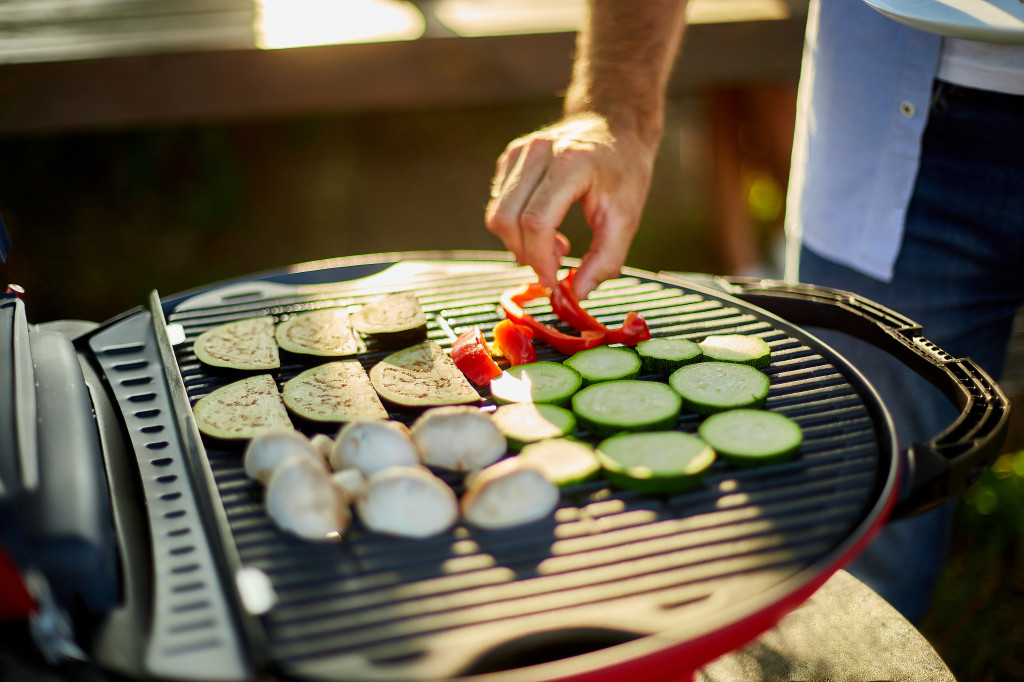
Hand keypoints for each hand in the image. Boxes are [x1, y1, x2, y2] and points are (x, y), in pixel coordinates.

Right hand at [485, 113, 657, 299]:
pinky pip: (500, 202)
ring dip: (519, 242)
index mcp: (573, 163)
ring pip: (498, 213)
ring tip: (552, 244)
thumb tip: (573, 296)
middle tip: (551, 267)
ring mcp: (522, 150)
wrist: (616, 123)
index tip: (553, 280)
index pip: (537, 221)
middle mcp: (540, 151)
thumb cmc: (624, 171)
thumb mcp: (627, 219)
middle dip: (525, 254)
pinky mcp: (511, 155)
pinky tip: (544, 225)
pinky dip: (516, 225)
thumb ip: (604, 262)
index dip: (540, 259)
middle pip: (507, 219)